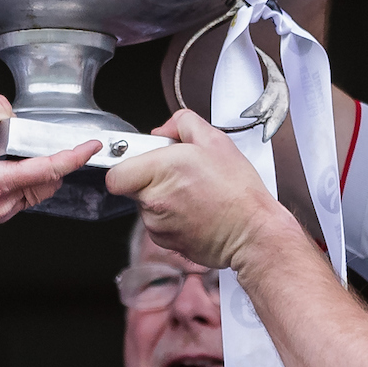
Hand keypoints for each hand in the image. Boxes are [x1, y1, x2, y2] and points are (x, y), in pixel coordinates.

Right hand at [0, 97, 97, 221]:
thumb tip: (13, 115)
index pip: (47, 170)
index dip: (73, 156)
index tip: (91, 146)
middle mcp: (0, 204)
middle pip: (46, 181)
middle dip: (46, 157)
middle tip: (25, 138)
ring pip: (36, 189)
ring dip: (34, 167)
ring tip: (5, 151)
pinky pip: (22, 193)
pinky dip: (22, 176)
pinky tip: (1, 162)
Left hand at [105, 108, 288, 269]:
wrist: (252, 232)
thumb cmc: (238, 192)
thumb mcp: (215, 140)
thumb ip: (182, 123)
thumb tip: (163, 130)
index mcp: (160, 171)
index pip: (115, 174)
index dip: (127, 165)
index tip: (144, 161)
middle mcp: (153, 201)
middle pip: (132, 187)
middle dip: (150, 178)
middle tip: (180, 174)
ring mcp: (157, 225)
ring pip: (146, 206)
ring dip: (161, 199)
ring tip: (193, 194)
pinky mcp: (166, 243)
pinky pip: (158, 225)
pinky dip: (171, 218)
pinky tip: (195, 211)